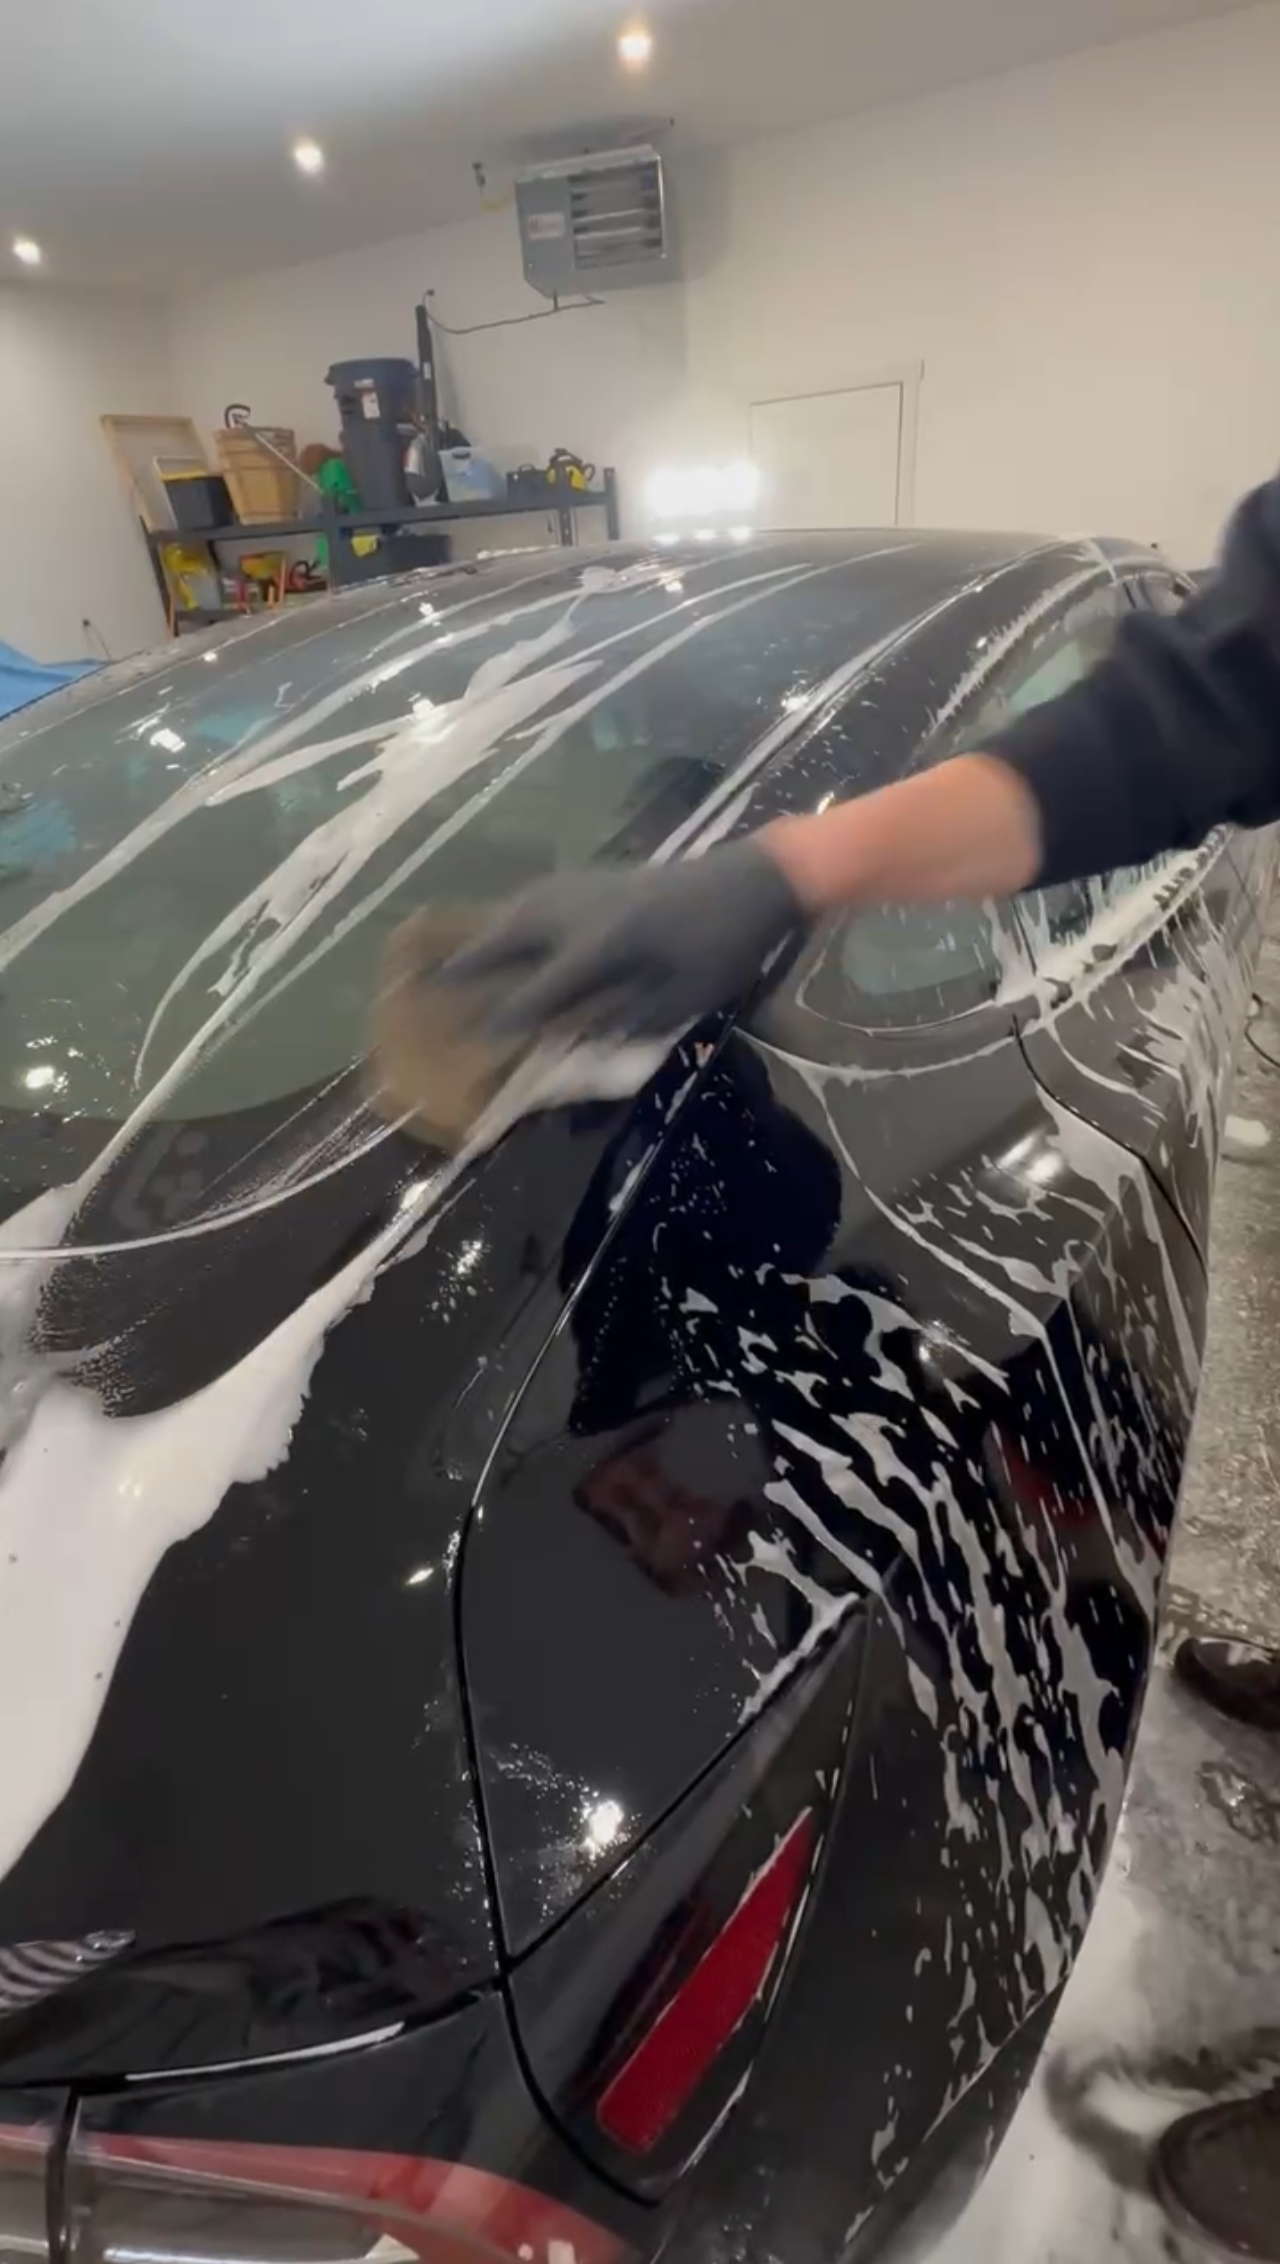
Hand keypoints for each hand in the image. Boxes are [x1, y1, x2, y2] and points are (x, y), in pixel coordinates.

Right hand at [442, 843, 806, 1043]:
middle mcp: (582, 912)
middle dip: (467, 963)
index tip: (474, 1040)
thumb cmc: (727, 946)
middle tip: (422, 982)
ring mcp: (587, 888)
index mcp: (605, 945)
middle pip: (509, 938)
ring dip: (483, 935)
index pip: (540, 989)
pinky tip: (505, 927)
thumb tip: (580, 1039)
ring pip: (518, 912)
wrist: (755, 880)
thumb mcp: (685, 999)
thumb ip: (629, 1021)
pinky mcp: (598, 878)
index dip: (506, 1017)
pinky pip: (536, 899)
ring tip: (447, 957)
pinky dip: (510, 915)